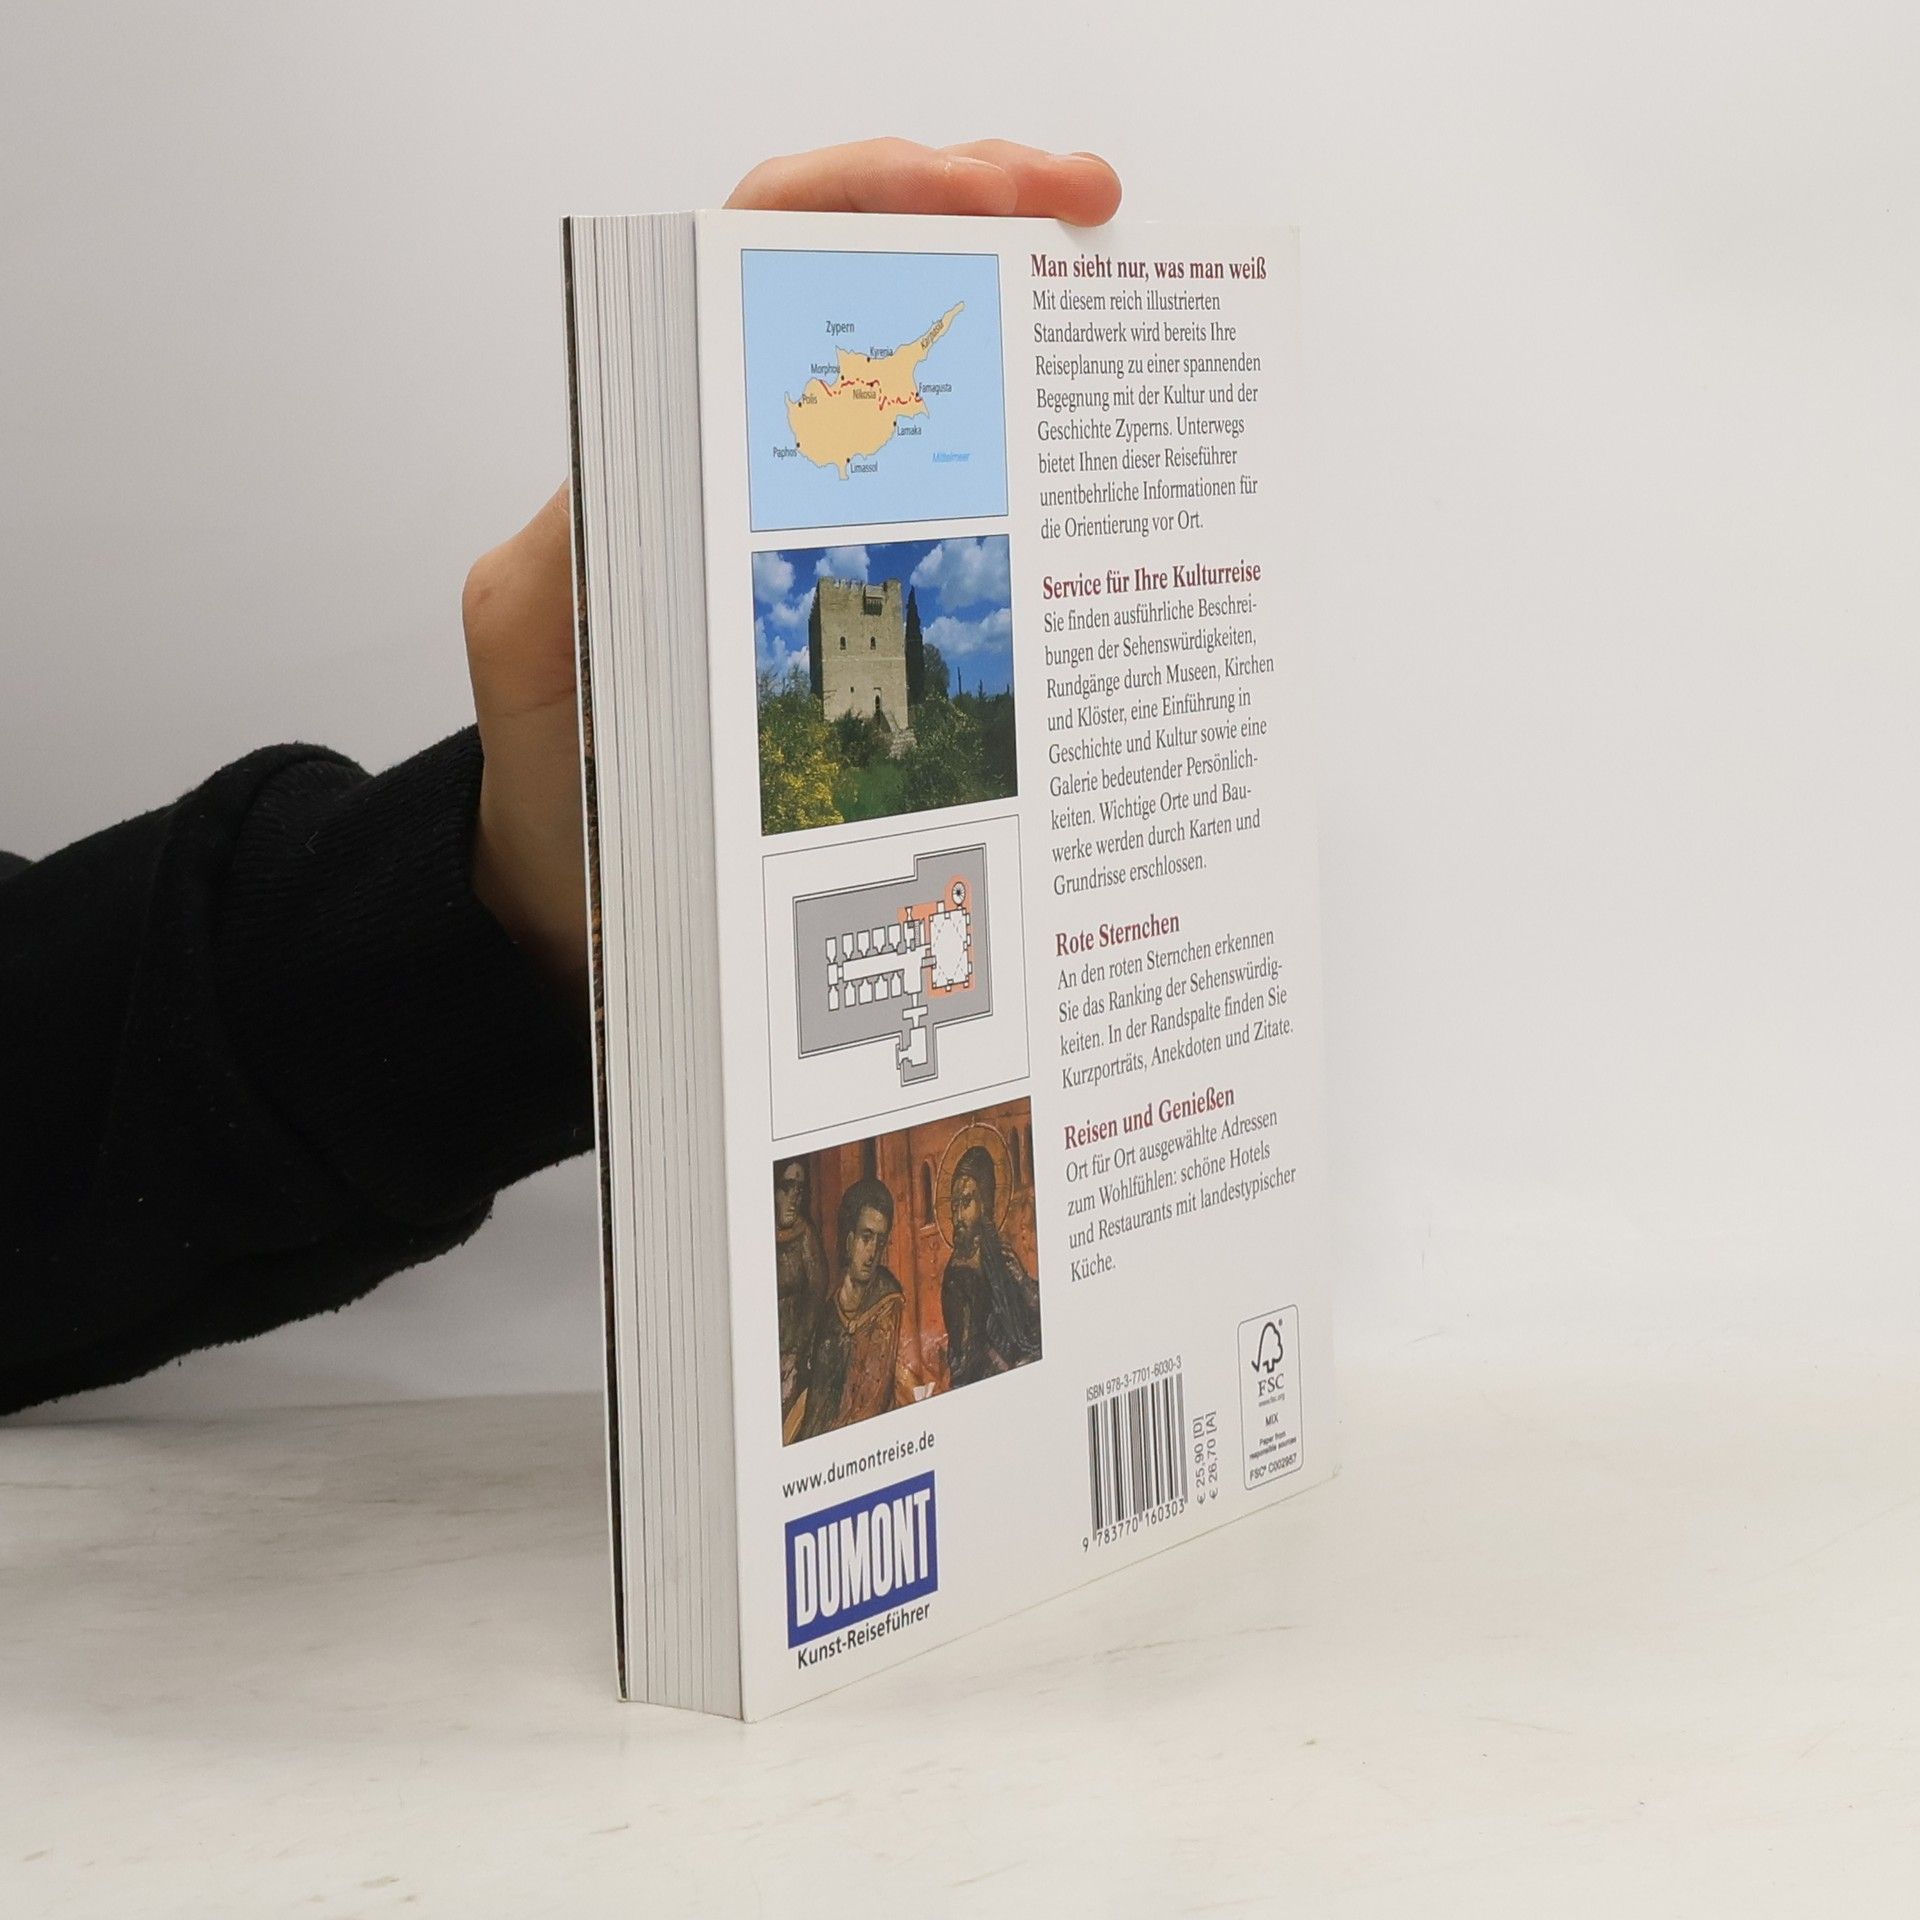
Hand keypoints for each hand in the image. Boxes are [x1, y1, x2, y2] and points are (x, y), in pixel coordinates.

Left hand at [463, 138, 1122, 994]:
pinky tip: (1079, 462)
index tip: (971, 194)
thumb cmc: (552, 790)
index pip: (747, 262)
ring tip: (1106, 293)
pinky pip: (936, 512)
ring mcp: (791, 533)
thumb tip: (647, 498)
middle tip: (1083, 201)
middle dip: (967, 215)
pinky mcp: (837, 606)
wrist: (577, 900)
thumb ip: (567, 567)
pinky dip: (1011, 465)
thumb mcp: (529, 661)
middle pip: (849, 288)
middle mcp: (725, 468)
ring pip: (908, 388)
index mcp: (651, 455)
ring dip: (1005, 326)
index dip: (856, 201)